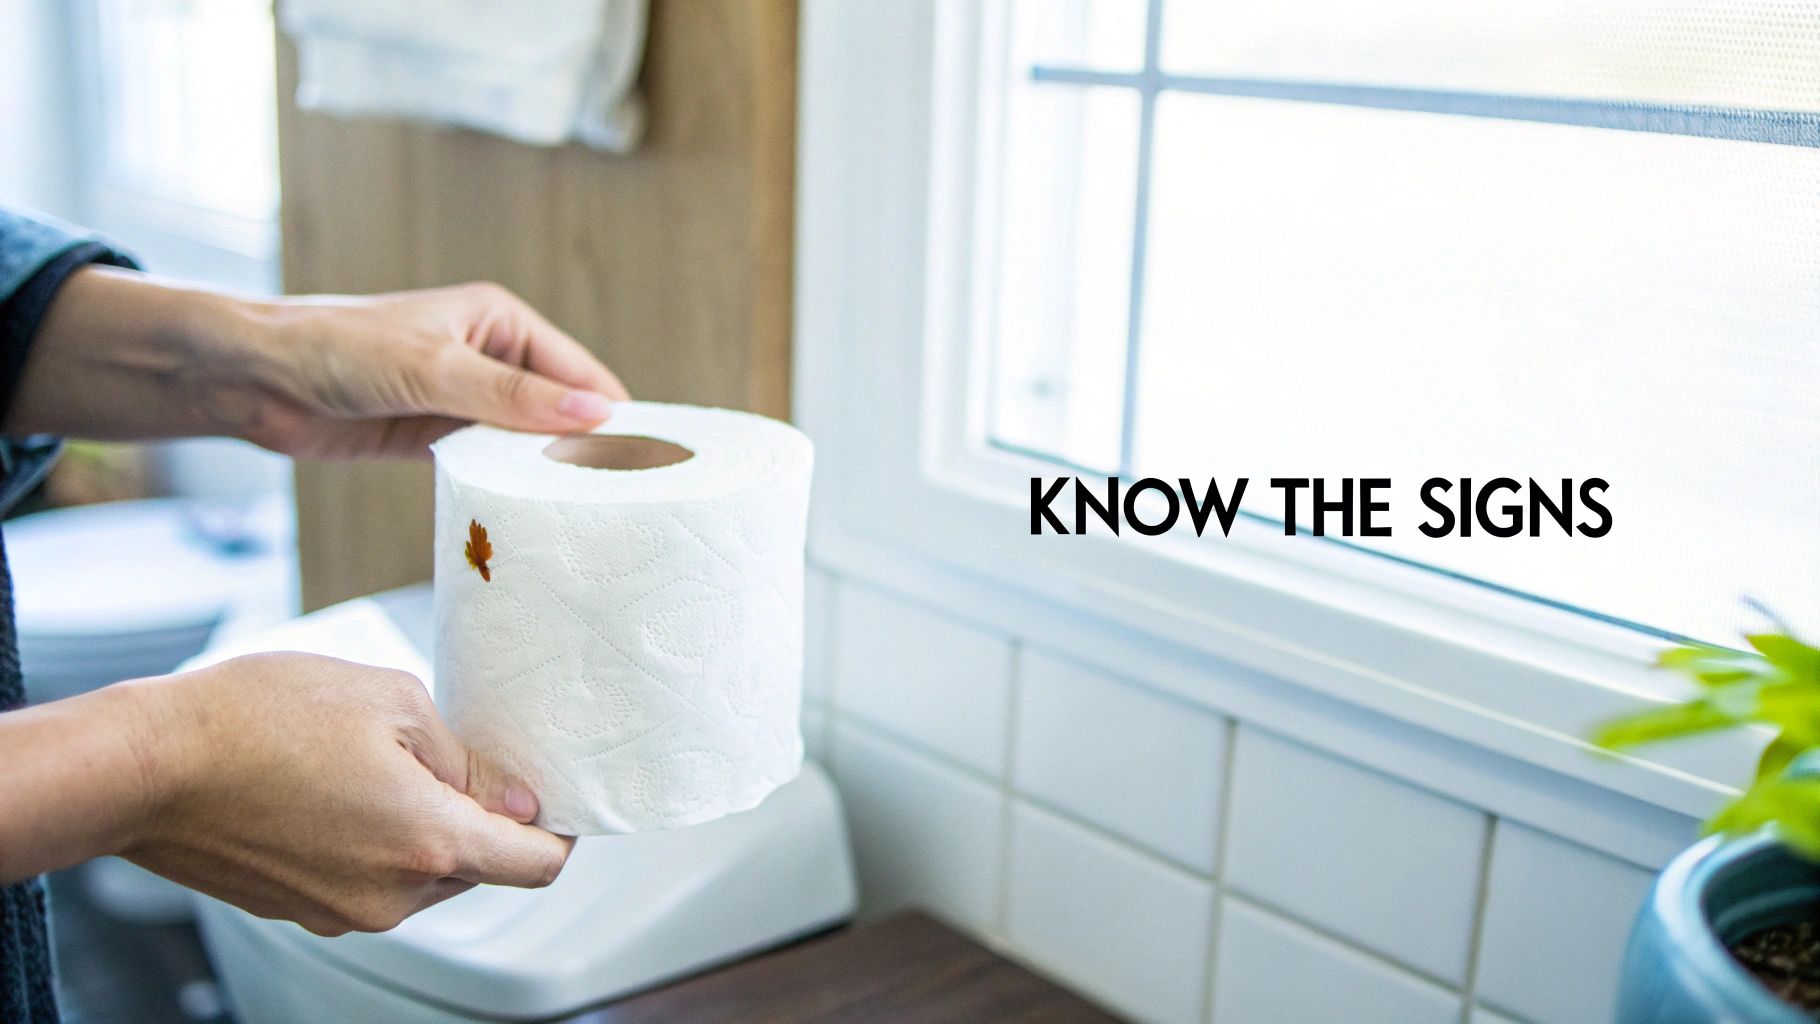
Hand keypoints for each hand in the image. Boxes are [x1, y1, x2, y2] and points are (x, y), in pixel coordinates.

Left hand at [9, 270, 629, 455]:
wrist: (253, 378)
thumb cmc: (336, 348)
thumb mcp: (433, 369)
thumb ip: (511, 397)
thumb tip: (592, 413)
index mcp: (501, 322)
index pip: (577, 372)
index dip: (610, 414)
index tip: (646, 460)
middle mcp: (490, 358)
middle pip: (557, 410)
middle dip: (582, 449)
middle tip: (621, 499)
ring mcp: (463, 400)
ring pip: (524, 442)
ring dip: (543, 472)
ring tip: (583, 513)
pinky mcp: (435, 437)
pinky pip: (487, 463)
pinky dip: (505, 484)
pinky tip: (526, 512)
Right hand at [13, 653, 574, 934]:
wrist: (145, 765)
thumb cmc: (257, 720)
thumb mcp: (393, 703)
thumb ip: (468, 761)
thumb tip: (514, 800)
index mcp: (430, 846)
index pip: (536, 866)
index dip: (557, 830)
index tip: (549, 797)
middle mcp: (392, 897)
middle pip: (479, 870)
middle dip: (478, 818)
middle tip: (444, 755)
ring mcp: (344, 913)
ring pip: (423, 877)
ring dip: (422, 829)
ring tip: (374, 763)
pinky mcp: (304, 911)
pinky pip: (369, 880)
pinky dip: (373, 842)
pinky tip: (335, 789)